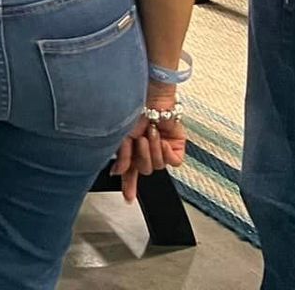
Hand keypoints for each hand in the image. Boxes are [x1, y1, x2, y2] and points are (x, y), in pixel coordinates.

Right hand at [113, 85, 186, 201]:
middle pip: (144, 170)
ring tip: (149, 133)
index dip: (129, 186)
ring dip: (153, 150)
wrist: (150, 95)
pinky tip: (161, 140)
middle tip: (138, 140)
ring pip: (159, 167)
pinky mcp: (176, 146)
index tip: (128, 199)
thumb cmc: (132, 106)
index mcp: (132, 147)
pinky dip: (166, 152)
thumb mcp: (120, 134)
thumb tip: (118, 172)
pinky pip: (173, 162)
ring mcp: (162, 148)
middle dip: (141, 156)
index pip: (130, 172)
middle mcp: (147, 149)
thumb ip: (121, 156)